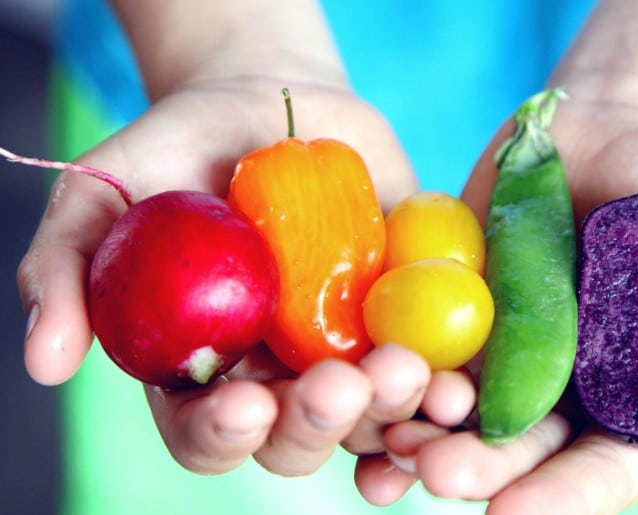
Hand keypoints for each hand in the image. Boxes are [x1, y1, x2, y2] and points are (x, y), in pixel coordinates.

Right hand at [17, 71, 423, 475]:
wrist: (274, 101)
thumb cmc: (180, 146)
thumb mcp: (106, 192)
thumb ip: (67, 267)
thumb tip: (45, 364)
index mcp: (203, 366)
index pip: (207, 431)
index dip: (223, 434)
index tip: (246, 402)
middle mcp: (277, 374)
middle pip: (298, 438)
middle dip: (320, 423)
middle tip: (342, 384)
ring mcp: (345, 349)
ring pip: (372, 416)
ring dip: (394, 411)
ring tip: (411, 373)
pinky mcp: (402, 317)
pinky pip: (431, 368)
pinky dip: (447, 386)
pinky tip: (461, 388)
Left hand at [354, 88, 637, 511]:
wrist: (620, 124)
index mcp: (636, 395)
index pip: (603, 466)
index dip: (562, 495)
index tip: (511, 513)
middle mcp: (566, 383)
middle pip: (520, 446)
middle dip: (479, 467)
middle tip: (437, 472)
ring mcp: (507, 343)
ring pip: (462, 408)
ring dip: (424, 431)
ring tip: (392, 442)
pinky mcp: (460, 302)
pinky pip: (424, 345)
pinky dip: (396, 369)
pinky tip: (364, 383)